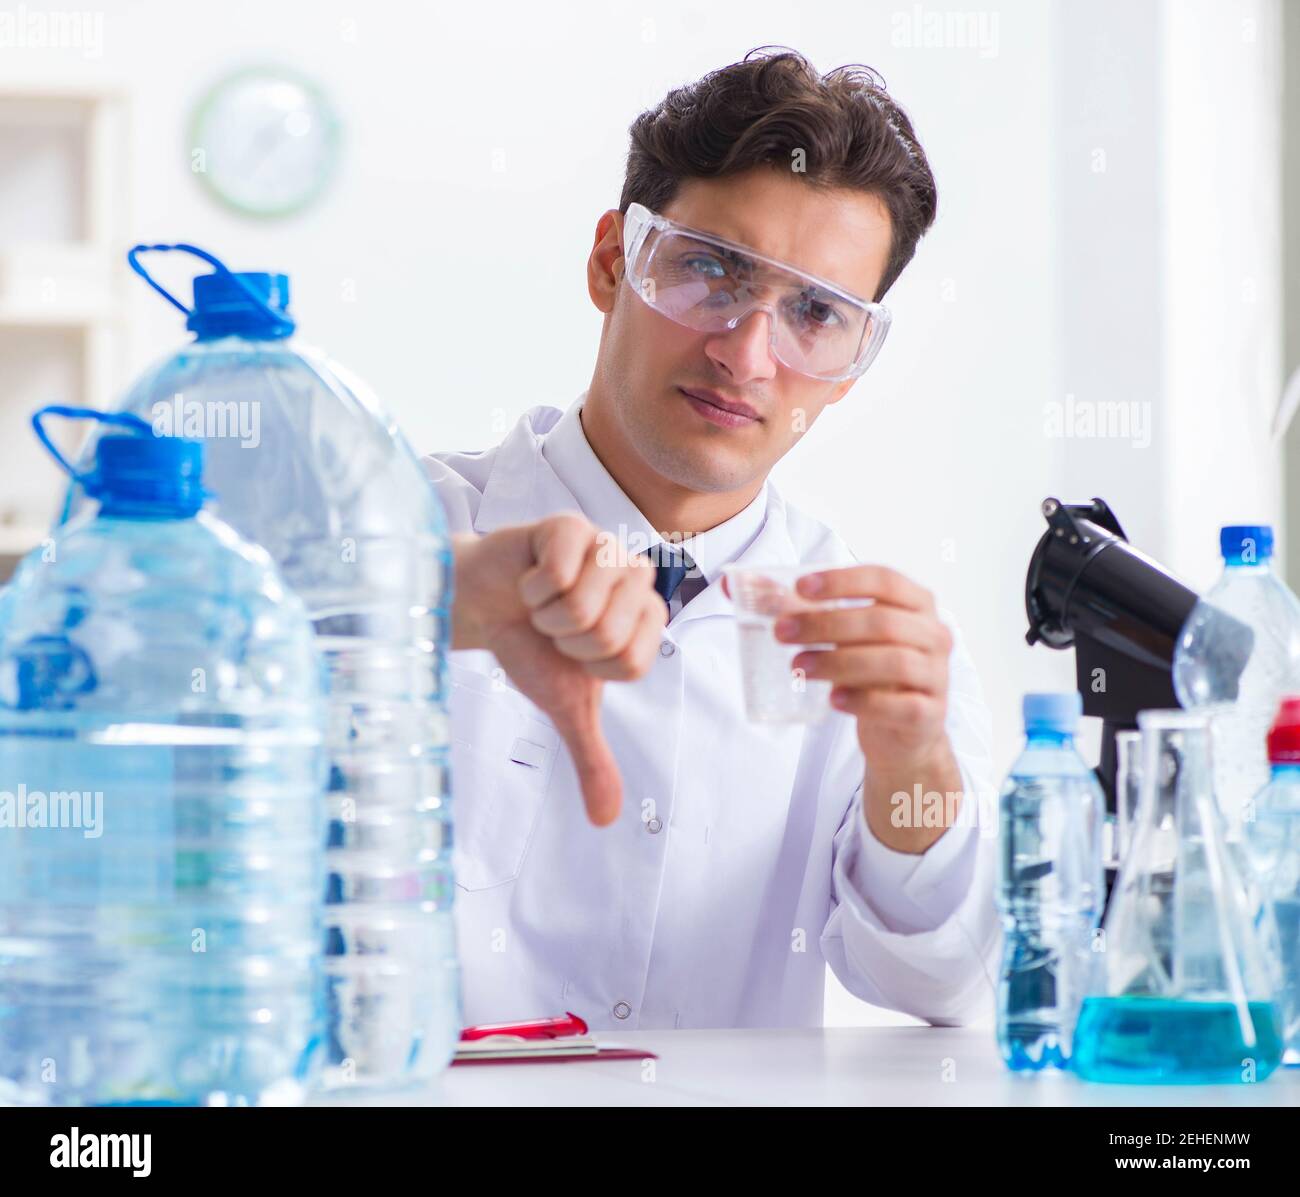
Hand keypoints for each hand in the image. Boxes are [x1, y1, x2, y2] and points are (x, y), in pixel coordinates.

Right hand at [451, 514, 664, 825]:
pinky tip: (529, 578)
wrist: (481, 607)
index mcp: (647, 617)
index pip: (630, 661)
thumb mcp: (564, 707)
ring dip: (546, 613)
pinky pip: (558, 573)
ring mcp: (605, 545)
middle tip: (552, 625)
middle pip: (607, 633)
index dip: (589, 666)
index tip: (572, 651)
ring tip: (542, 602)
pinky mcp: (570, 525)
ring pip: (584, 604)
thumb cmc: (530, 648)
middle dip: (564, 639)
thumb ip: (592, 758)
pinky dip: (531, 587)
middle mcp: (636, 577)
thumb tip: (606, 821)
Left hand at [771, 565, 952, 774]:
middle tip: (782, 633)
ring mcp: (936, 675)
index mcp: (915, 604)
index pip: (884, 579)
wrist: (903, 732)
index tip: (800, 587)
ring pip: (892, 660)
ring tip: (798, 666)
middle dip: (826, 624)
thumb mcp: (840, 636)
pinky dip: (866, 701)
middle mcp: (934, 634)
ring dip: (839, 661)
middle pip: (881, 621)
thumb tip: (734, 584)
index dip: (842, 581)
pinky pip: (902, 705)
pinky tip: (835, 699)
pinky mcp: (930, 715)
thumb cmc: (868, 672)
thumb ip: (794, 608)